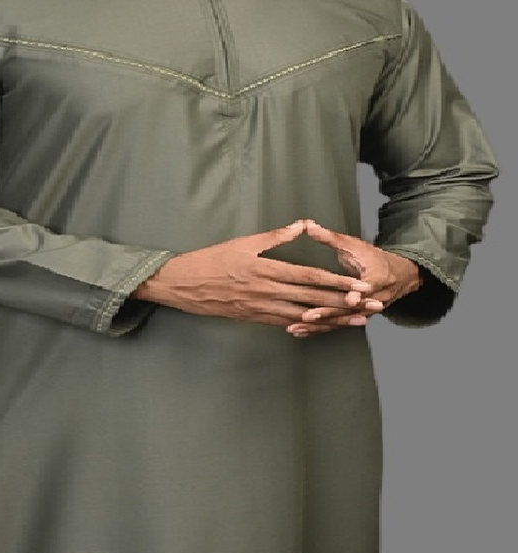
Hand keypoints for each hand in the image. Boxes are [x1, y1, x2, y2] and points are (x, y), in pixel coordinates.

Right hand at [132, 221, 372, 327]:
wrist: (184, 285)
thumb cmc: (212, 259)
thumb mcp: (244, 242)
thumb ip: (276, 236)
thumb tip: (302, 224)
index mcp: (266, 268)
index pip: (309, 277)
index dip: (335, 282)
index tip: (357, 286)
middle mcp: (267, 290)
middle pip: (312, 298)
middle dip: (343, 303)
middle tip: (368, 306)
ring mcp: (261, 307)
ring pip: (303, 315)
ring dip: (332, 319)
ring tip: (354, 321)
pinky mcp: (253, 317)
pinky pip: (284, 323)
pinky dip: (305, 326)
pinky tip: (322, 328)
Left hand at [284, 220, 422, 337]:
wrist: (398, 275)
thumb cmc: (373, 258)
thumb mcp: (354, 245)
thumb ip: (331, 237)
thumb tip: (309, 225)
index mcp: (379, 276)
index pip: (369, 286)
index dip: (359, 293)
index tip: (349, 299)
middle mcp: (375, 297)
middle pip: (351, 308)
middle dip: (329, 313)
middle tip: (308, 315)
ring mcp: (366, 311)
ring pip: (342, 320)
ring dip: (320, 325)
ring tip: (297, 326)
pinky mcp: (356, 318)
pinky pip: (337, 325)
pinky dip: (319, 329)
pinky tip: (300, 332)